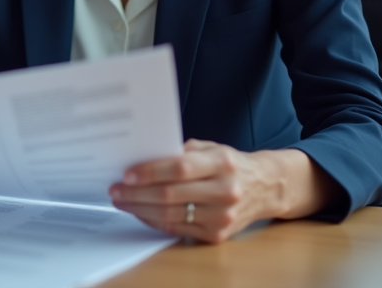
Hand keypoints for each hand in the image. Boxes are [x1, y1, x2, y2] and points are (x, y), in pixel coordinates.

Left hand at [109, 140, 336, 242]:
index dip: (150, 172)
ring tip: (122, 201)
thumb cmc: (231, 164)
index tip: (127, 174)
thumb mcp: (212, 148)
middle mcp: (225, 190)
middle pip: (171, 195)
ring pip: (171, 215)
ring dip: (140, 210)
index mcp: (222, 163)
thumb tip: (144, 158)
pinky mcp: (217, 234)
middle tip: (116, 190)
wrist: (265, 187)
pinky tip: (141, 212)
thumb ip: (183, 153)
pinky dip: (155, 221)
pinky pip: (177, 229)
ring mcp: (222, 216)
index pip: (180, 168)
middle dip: (137, 193)